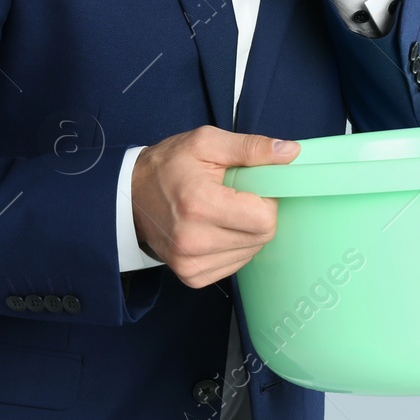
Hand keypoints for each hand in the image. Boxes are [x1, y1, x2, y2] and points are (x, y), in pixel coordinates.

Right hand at [130, 126, 300, 288]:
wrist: (129, 197)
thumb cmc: (168, 166)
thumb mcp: (206, 143)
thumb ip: (251, 147)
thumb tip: (291, 152)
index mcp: (199, 204)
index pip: (264, 219)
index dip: (267, 200)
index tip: (251, 187)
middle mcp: (194, 241)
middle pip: (262, 237)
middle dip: (258, 214)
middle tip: (236, 196)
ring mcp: (191, 263)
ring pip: (251, 252)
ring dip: (246, 231)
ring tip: (222, 211)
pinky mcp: (192, 277)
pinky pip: (235, 264)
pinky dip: (234, 246)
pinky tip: (215, 229)